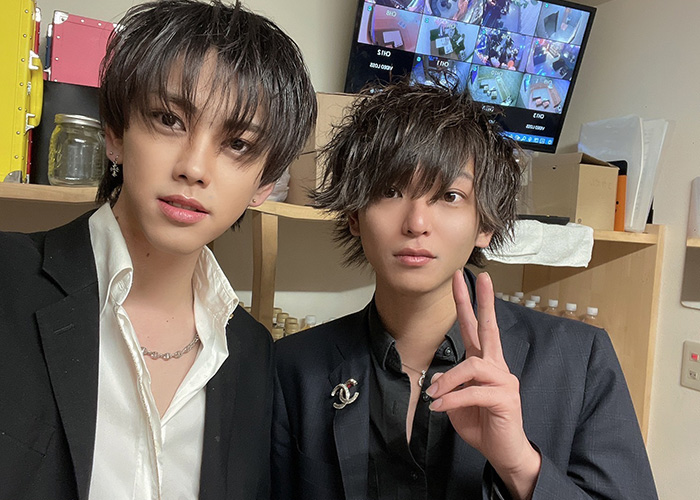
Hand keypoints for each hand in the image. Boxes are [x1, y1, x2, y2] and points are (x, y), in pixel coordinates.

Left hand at [425, 271, 540, 499]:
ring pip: (471, 365)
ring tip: (434, 396)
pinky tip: (440, 408)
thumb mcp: (457, 403)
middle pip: (488, 328)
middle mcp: (497, 367)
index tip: (464, 279)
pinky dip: (452, 398)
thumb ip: (449, 386)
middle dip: (480, 301)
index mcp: (485, 364)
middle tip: (474, 276)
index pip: (477, 328)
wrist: (504, 453)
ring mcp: (504, 381)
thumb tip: (436, 382)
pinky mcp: (505, 398)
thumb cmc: (482, 425)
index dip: (470, 303)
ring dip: (447, 380)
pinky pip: (473, 392)